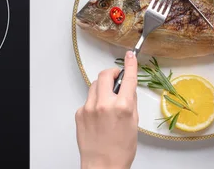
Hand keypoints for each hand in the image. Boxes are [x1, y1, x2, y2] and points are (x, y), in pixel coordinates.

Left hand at [75, 50, 138, 168]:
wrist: (102, 166)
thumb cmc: (120, 150)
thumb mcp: (133, 124)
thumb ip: (130, 102)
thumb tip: (128, 87)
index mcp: (121, 107)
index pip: (127, 78)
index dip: (130, 64)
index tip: (131, 56)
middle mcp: (103, 104)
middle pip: (105, 75)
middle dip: (111, 73)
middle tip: (116, 78)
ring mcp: (89, 108)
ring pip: (94, 86)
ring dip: (102, 88)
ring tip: (107, 101)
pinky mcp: (79, 113)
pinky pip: (88, 100)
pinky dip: (94, 102)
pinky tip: (99, 116)